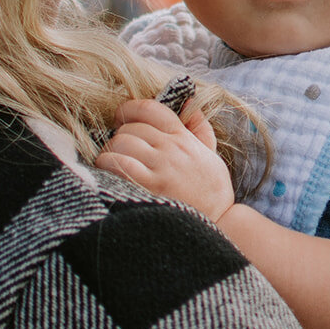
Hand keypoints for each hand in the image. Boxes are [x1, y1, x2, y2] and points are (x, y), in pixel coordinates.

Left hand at [95, 97, 234, 223]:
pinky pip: (119, 163)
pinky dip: (107, 164)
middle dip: (119, 136)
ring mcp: (161, 166)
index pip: (151, 109)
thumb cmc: (212, 192)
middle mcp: (172, 148)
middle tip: (119, 149)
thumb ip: (200, 129)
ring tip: (112, 162)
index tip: (122, 118)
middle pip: (130, 127)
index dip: (130, 109)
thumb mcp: (211, 155)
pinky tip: (108, 172)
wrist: (221, 224)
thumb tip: (189, 104)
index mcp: (183, 137)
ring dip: (111, 151)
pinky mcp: (151, 186)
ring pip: (121, 142)